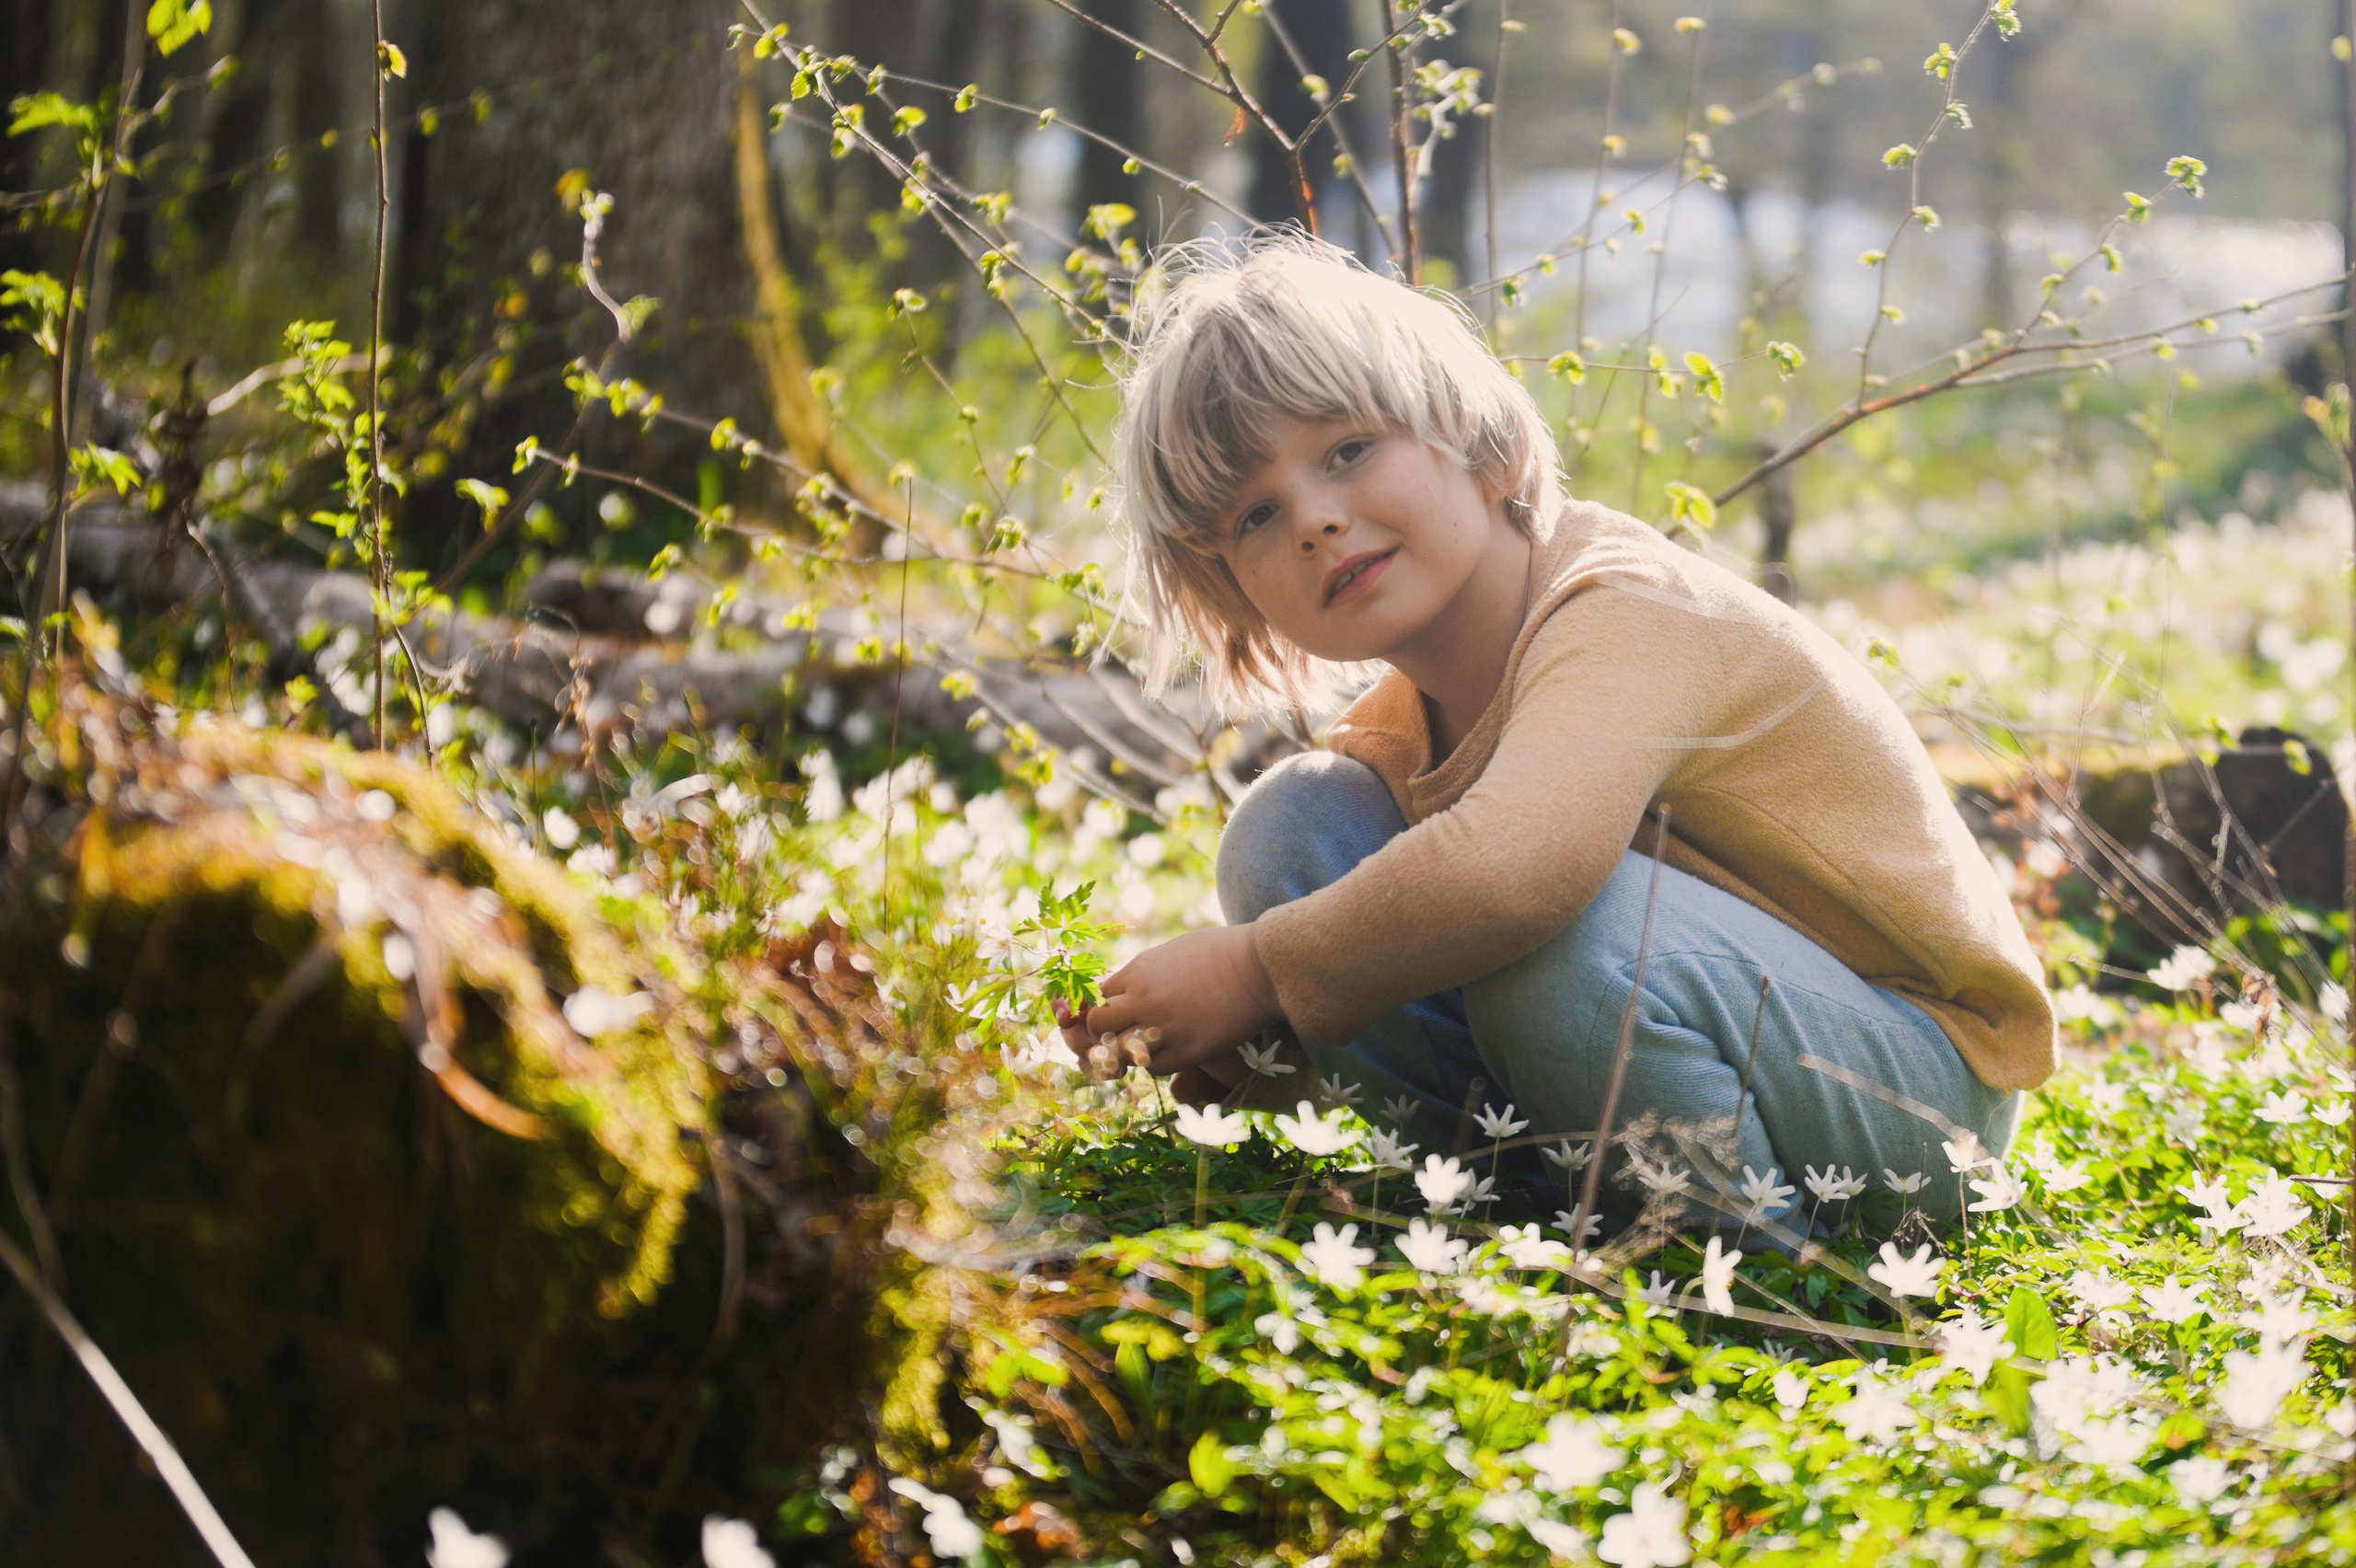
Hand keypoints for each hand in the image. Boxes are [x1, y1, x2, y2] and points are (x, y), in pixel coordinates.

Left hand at [1082, 923, 1281, 1076]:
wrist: (1260, 968)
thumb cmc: (1222, 953)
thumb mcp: (1173, 951)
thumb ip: (1146, 972)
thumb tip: (1128, 990)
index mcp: (1139, 972)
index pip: (1101, 996)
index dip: (1112, 1004)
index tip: (1129, 1008)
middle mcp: (1143, 1001)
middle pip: (1099, 1025)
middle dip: (1107, 1030)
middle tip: (1128, 1031)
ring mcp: (1163, 1028)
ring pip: (1120, 1052)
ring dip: (1130, 1050)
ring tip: (1150, 1044)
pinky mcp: (1187, 1052)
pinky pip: (1152, 1067)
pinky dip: (1155, 1063)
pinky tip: (1171, 1050)